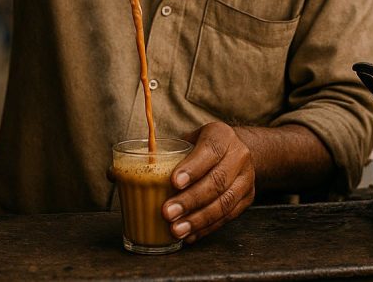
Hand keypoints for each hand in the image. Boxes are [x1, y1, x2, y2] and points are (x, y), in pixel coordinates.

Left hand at [163, 122, 254, 243]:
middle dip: (190, 200)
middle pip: (217, 180)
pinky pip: (228, 217)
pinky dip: (207, 228)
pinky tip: (190, 235)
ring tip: (176, 230)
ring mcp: (246, 178)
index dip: (192, 168)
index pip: (209, 150)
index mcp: (222, 135)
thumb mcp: (189, 139)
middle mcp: (239, 155)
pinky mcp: (247, 198)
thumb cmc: (203, 147)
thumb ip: (166, 153)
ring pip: (224, 203)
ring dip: (198, 219)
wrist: (237, 151)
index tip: (173, 182)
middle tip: (167, 212)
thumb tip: (124, 172)